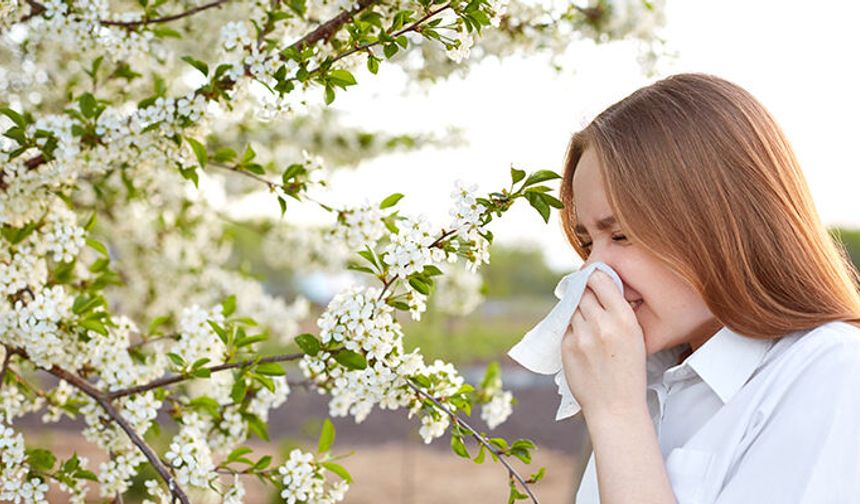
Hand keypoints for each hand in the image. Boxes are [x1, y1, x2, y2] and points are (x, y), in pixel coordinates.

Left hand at [561, 269, 646, 418]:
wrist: (615, 406)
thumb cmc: (628, 373)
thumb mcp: (636, 337)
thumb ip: (618, 313)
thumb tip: (601, 289)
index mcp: (625, 319)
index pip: (601, 281)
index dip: (594, 276)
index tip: (592, 276)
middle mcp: (602, 324)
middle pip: (583, 292)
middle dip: (584, 293)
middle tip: (587, 298)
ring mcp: (582, 336)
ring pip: (572, 309)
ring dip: (577, 311)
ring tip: (588, 325)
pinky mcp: (567, 346)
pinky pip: (566, 327)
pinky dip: (572, 329)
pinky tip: (583, 341)